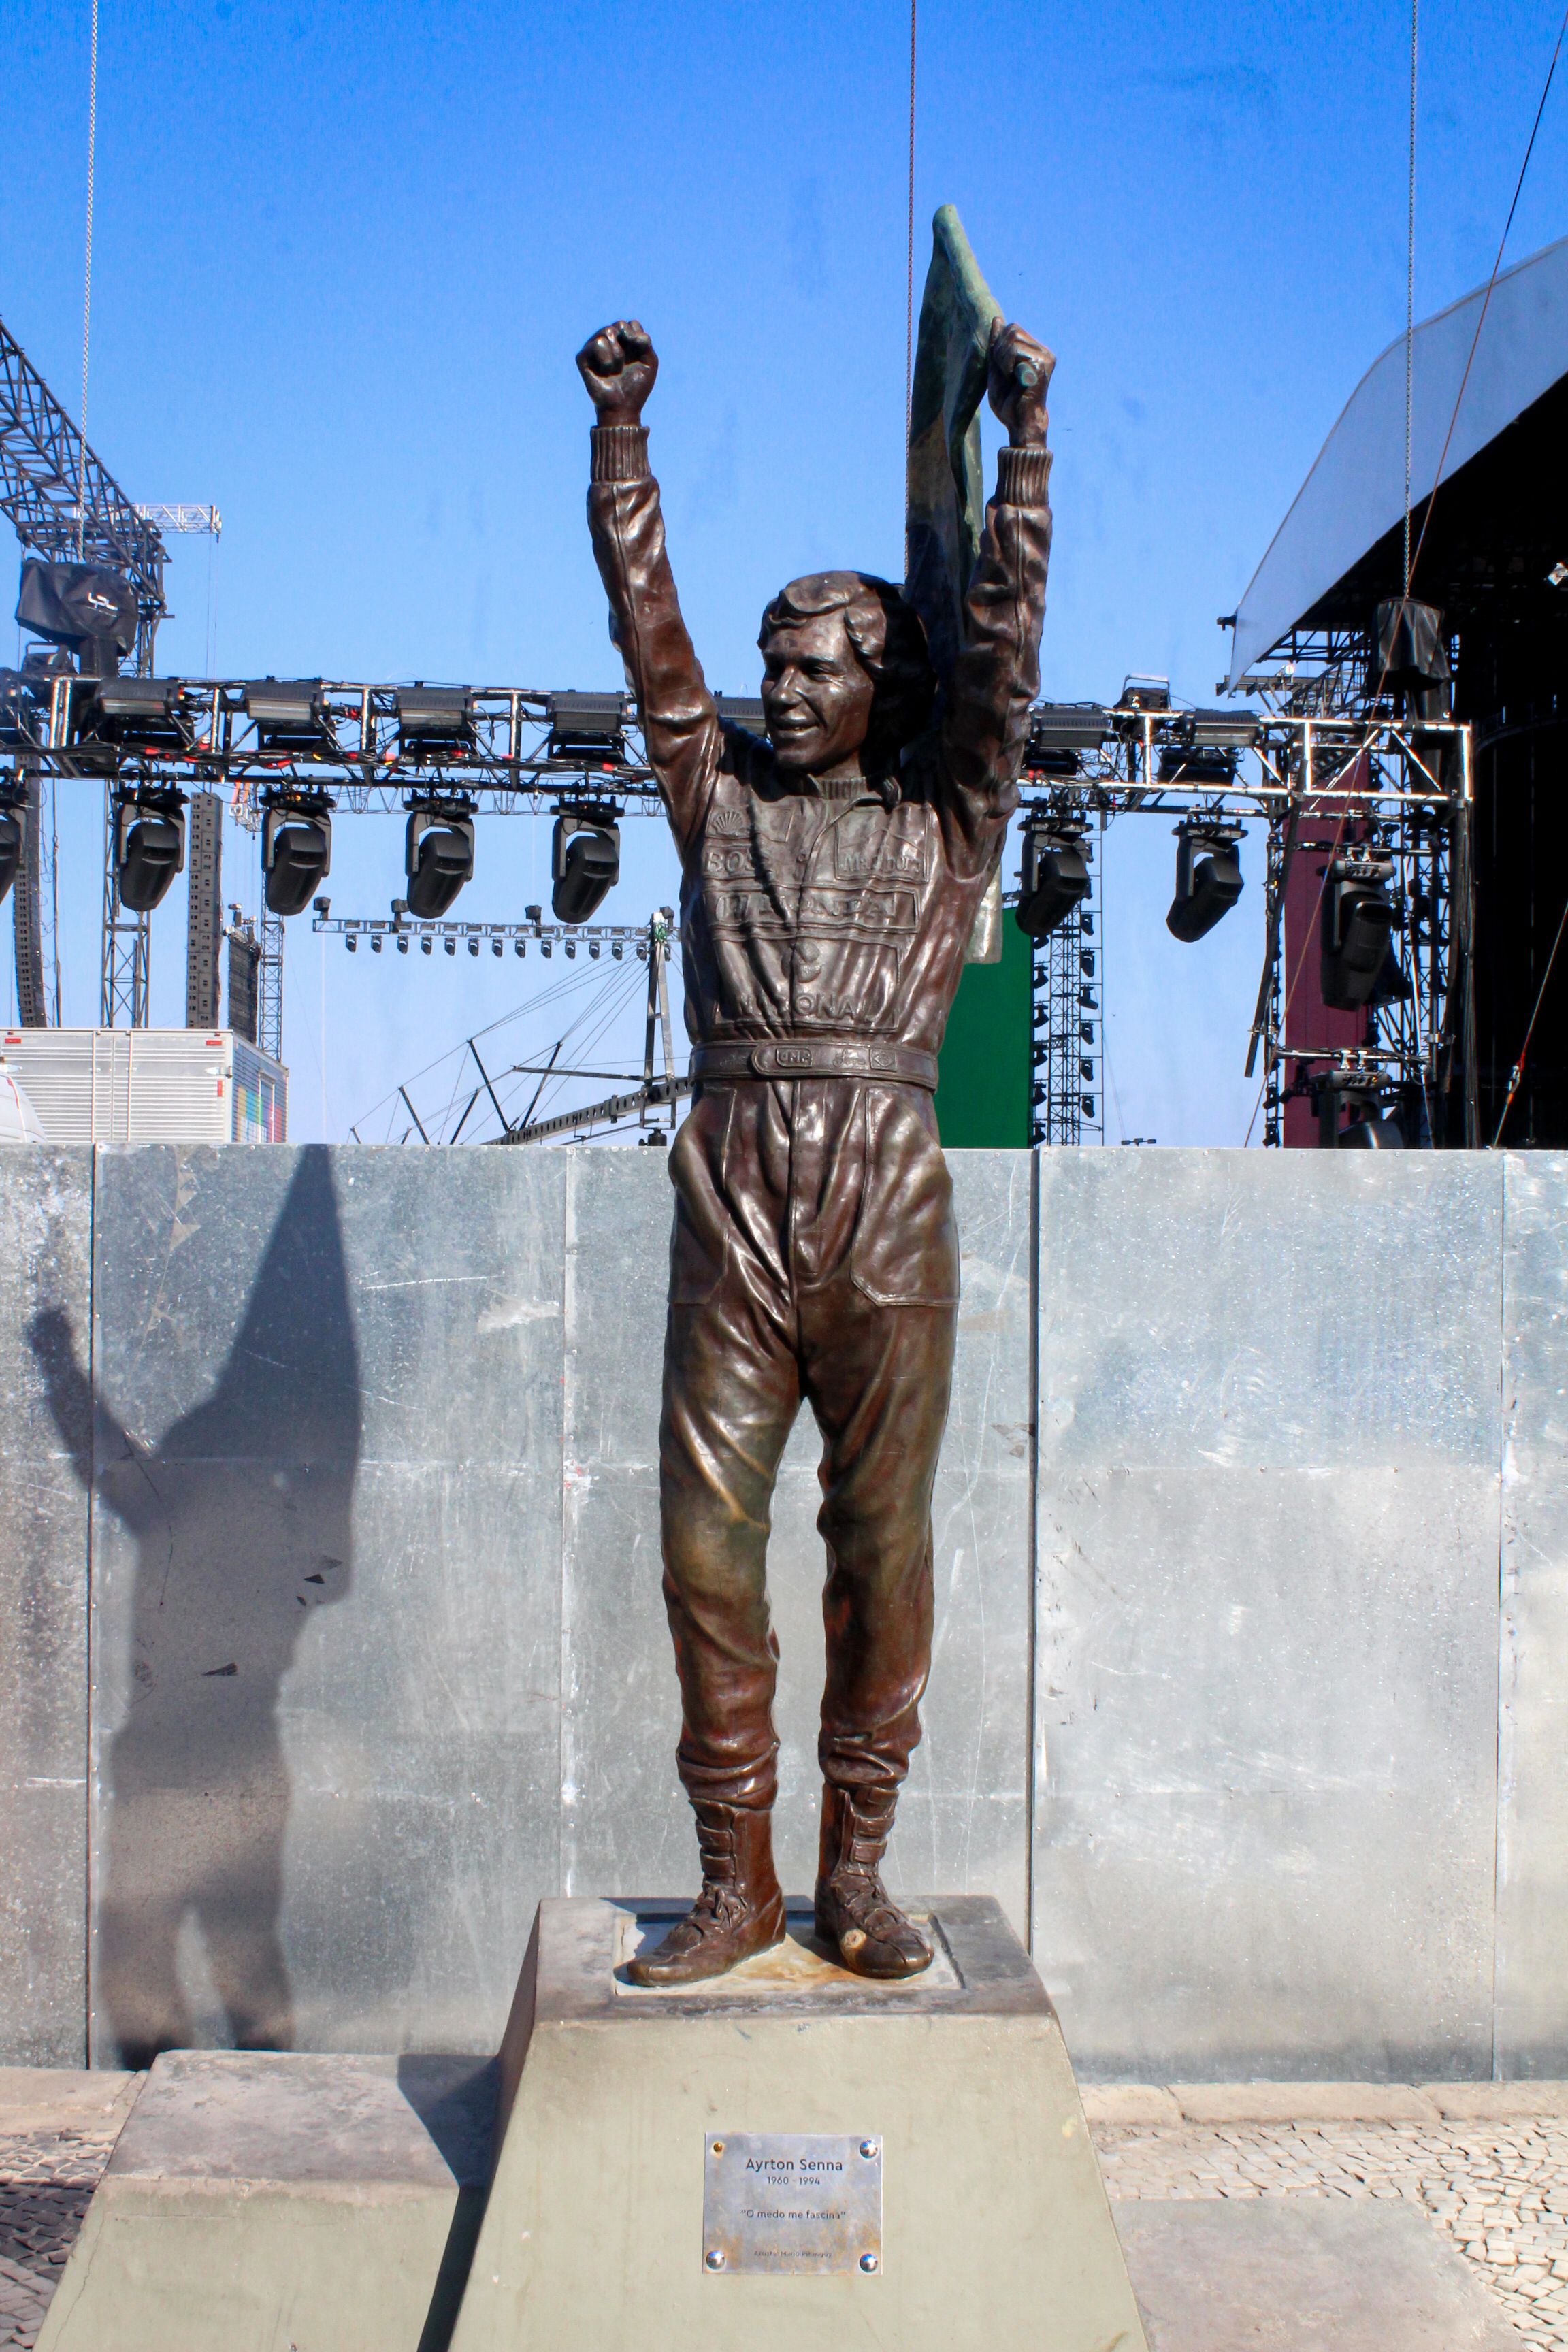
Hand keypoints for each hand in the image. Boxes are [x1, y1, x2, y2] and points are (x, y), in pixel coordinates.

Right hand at [576, 320, 657, 425]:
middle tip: (624, 366)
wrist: (623, 408)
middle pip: (619, 324)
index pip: (631, 324)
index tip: (637, 358)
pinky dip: (607, 360)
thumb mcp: (649, 362)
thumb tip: (628, 330)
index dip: (637, 340)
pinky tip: (605, 372)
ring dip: (617, 355)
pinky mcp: (583, 357)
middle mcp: (607, 341)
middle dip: (627, 346)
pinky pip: (598, 343)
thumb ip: (645, 341)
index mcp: (622, 341)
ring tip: (614, 370)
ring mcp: (593, 348)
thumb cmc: (636, 388)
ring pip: (607, 331)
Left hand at [987, 320, 1053, 448]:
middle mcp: (1043, 352)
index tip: (1003, 369)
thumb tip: (997, 319)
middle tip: (1006, 375)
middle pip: (1012, 329)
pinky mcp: (1042, 363)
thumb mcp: (996, 367)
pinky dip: (1007, 365)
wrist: (1017, 422)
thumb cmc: (1008, 400)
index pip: (1011, 328)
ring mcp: (1045, 356)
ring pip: (1013, 338)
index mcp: (1034, 351)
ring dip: (1003, 359)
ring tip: (1011, 378)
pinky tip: (1015, 381)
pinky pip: (1015, 349)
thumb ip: (997, 345)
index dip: (999, 346)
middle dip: (1000, 351)